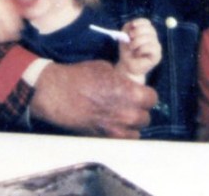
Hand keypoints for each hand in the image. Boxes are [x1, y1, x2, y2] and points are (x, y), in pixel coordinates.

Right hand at [31, 60, 157, 137]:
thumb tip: (128, 84)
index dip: (145, 95)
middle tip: (129, 104)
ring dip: (131, 125)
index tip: (139, 93)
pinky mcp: (102, 139)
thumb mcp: (105, 69)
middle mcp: (126, 114)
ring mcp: (115, 130)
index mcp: (130, 93)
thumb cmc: (79, 77)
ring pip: (135, 133)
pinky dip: (119, 134)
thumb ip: (122, 80)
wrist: (56, 93)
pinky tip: (111, 124)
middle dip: (139, 110)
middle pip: (145, 118)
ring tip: (121, 116)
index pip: (152, 99)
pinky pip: (120, 141)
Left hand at [117, 18, 161, 80]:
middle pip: (149, 28)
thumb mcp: (124, 36)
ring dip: (137, 42)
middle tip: (130, 37)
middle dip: (137, 32)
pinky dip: (142, 49)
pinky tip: (138, 53)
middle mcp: (153, 38)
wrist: (127, 66)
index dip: (140, 22)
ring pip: (149, 38)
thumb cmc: (127, 51)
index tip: (132, 25)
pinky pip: (151, 47)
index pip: (147, 22)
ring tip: (132, 48)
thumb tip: (133, 24)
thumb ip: (128, 27)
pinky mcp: (157, 55)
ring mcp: (156, 46)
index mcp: (146, 32)